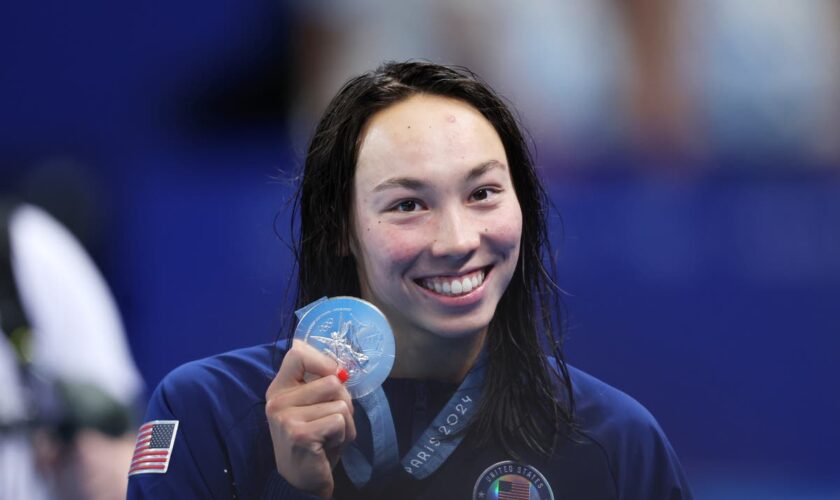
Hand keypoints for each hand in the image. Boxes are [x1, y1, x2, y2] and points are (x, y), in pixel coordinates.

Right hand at [266, 340, 355, 497]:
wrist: (303, 481)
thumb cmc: (314, 440)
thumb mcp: (312, 407)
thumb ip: (321, 384)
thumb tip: (341, 369)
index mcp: (279, 389)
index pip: (298, 353)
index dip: (323, 361)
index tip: (334, 376)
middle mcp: (277, 401)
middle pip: (332, 380)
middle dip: (344, 402)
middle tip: (331, 422)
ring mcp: (286, 417)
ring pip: (341, 402)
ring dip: (346, 422)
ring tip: (330, 435)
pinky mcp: (300, 434)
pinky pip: (340, 421)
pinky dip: (344, 434)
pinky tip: (329, 446)